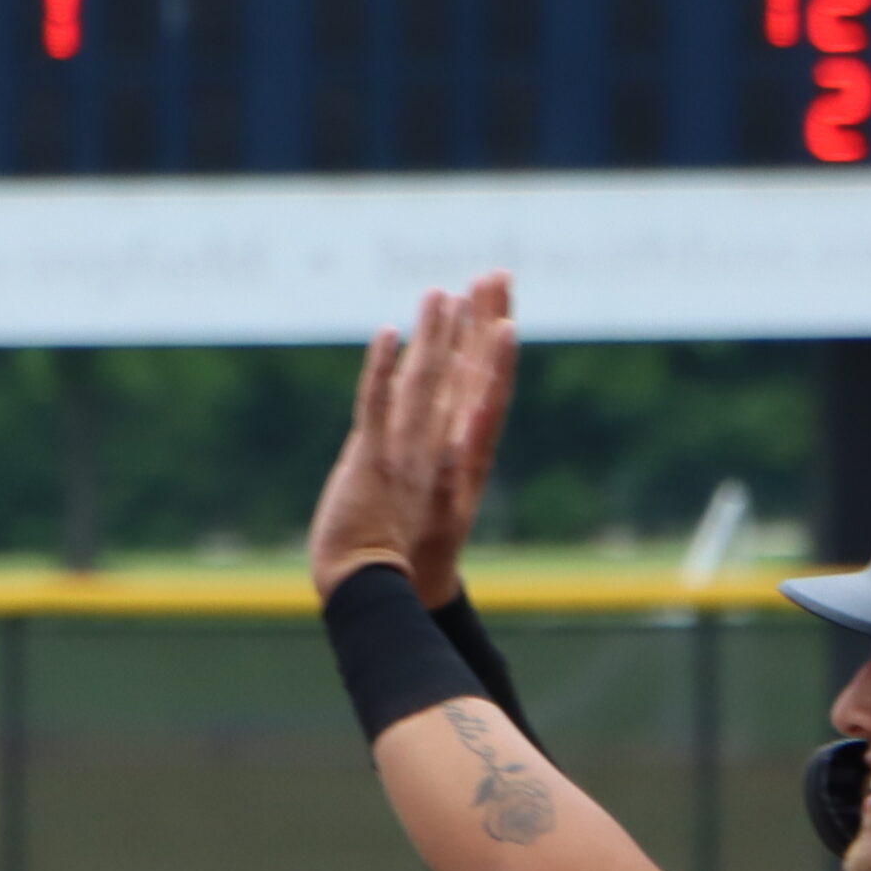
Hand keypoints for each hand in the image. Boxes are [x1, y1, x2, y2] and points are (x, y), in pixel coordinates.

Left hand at [310, 286, 510, 599]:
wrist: (385, 596)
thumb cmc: (405, 557)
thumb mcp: (435, 503)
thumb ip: (441, 460)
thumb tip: (442, 422)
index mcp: (463, 461)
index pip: (484, 391)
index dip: (492, 346)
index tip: (499, 303)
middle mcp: (443, 453)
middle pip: (468, 378)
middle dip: (480, 324)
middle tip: (492, 275)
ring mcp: (409, 455)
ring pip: (429, 384)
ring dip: (439, 336)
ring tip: (445, 293)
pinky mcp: (371, 462)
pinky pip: (377, 407)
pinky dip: (383, 369)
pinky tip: (390, 332)